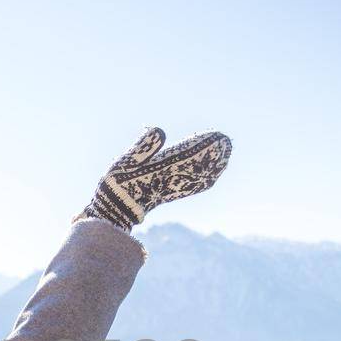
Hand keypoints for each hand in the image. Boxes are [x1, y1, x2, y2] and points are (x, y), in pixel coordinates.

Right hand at [83, 127, 232, 229]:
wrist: (113, 211)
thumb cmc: (116, 185)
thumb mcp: (125, 161)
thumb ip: (142, 146)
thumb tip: (160, 130)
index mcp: (162, 168)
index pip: (188, 153)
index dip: (203, 144)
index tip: (217, 135)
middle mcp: (171, 179)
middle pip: (198, 165)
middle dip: (213, 153)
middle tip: (226, 140)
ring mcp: (172, 188)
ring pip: (198, 177)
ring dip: (213, 166)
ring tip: (225, 155)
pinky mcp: (169, 194)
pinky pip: (192, 187)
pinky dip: (205, 180)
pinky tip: (212, 177)